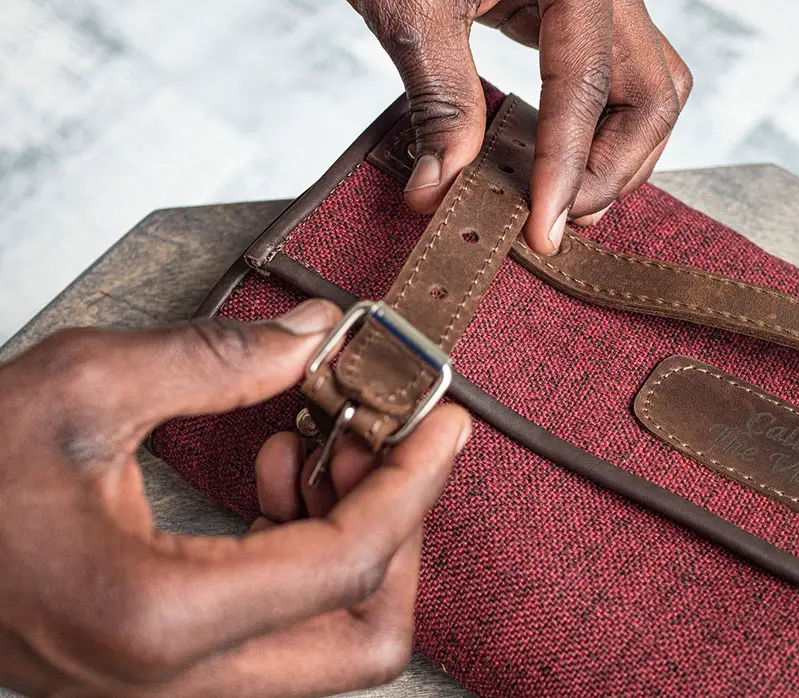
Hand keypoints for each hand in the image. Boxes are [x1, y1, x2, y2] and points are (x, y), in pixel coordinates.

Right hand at [0, 300, 470, 696]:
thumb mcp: (83, 386)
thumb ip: (217, 359)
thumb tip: (312, 338)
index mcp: (159, 616)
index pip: (346, 564)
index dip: (413, 486)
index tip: (442, 427)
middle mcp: (175, 677)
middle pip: (363, 638)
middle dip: (398, 532)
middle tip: (389, 442)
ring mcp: (175, 683)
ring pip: (331, 640)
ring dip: (354, 537)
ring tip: (322, 444)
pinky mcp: (172, 661)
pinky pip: (285, 626)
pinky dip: (307, 549)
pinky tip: (279, 475)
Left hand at [351, 0, 691, 253]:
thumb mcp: (411, 10)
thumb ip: (438, 99)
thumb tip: (441, 188)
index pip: (587, 86)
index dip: (567, 167)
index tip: (544, 229)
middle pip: (651, 91)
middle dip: (612, 169)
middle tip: (562, 222)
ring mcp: (599, 2)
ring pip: (647, 89)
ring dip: (618, 157)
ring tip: (572, 205)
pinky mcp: (577, 17)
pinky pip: (615, 82)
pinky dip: (597, 131)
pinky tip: (564, 164)